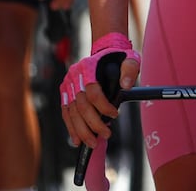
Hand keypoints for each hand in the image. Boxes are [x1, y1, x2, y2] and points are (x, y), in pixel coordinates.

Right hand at [60, 33, 140, 147]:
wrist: (104, 51)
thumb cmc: (118, 57)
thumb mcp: (129, 58)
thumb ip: (130, 69)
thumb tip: (126, 85)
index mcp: (88, 67)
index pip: (92, 91)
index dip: (103, 106)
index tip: (115, 115)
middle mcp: (74, 76)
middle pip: (80, 105)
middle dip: (92, 124)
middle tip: (106, 135)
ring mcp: (68, 84)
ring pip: (71, 111)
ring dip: (81, 130)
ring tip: (92, 143)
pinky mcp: (65, 92)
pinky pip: (66, 112)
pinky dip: (71, 127)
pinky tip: (77, 139)